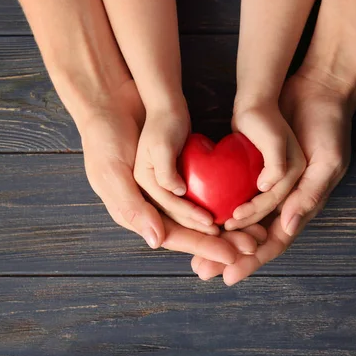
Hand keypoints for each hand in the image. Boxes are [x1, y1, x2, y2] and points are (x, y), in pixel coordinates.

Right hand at [79, 80, 254, 261]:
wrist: (108, 103)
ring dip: (223, 224)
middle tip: (250, 245)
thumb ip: (133, 206)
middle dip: (219, 240)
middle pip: (189, 230)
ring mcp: (162, 189)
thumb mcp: (112, 173)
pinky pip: (199, 192)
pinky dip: (218, 200)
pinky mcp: (174, 172)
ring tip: (252, 231)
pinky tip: (239, 204)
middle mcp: (149, 205)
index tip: (230, 252)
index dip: (201, 245)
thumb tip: (157, 240)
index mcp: (133, 211)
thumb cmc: (104, 139)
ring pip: (197, 214)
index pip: (172, 235)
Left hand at [191, 72, 352, 283]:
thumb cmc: (328, 125)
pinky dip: (217, 207)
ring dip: (218, 237)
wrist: (317, 89)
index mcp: (302, 204)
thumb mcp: (328, 161)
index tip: (229, 276)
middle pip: (252, 237)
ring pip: (239, 220)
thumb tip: (287, 227)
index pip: (274, 240)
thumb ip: (310, 194)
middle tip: (201, 271)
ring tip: (194, 251)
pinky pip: (232, 193)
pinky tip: (199, 217)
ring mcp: (266, 184)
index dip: (252, 260)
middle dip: (228, 255)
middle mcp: (282, 200)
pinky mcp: (251, 167)